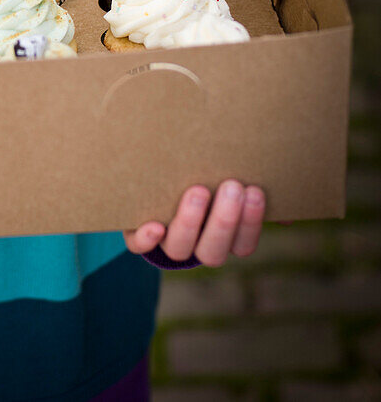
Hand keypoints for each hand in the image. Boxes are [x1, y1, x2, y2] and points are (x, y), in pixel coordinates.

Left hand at [123, 180, 265, 266]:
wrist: (151, 185)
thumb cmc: (201, 175)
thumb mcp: (225, 178)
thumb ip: (250, 183)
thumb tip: (289, 185)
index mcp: (223, 238)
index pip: (243, 243)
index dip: (250, 222)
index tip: (255, 191)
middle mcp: (197, 245)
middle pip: (214, 250)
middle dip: (225, 219)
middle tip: (232, 186)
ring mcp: (167, 241)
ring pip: (180, 247)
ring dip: (191, 222)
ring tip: (198, 191)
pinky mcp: (138, 235)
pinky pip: (139, 246)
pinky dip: (146, 239)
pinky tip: (154, 225)